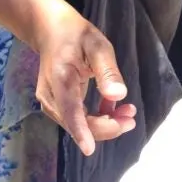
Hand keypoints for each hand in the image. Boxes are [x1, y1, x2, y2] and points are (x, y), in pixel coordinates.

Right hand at [30, 3, 138, 156]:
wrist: (50, 31)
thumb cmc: (76, 35)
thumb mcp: (97, 45)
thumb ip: (108, 70)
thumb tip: (118, 95)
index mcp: (61, 78)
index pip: (69, 110)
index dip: (80, 131)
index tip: (89, 150)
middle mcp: (51, 95)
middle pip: (77, 123)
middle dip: (106, 126)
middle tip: (131, 118)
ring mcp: (51, 102)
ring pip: (78, 124)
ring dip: (104, 124)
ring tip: (128, 112)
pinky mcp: (56, 105)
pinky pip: (77, 119)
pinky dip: (97, 118)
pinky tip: (112, 108)